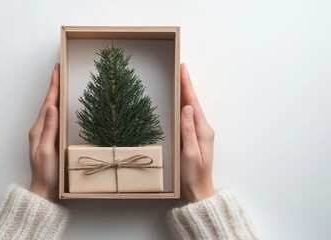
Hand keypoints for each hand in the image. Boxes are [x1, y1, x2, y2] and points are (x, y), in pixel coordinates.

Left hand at [28, 63, 59, 199]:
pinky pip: (53, 117)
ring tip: (60, 82)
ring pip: (50, 109)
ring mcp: (44, 134)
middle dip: (53, 86)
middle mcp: (40, 129)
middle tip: (58, 70)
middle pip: (48, 103)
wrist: (44, 190)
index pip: (48, 104)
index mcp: (39, 130)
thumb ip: (50, 129)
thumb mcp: (47, 151)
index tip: (56, 71)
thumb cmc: (46, 174)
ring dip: (55, 94)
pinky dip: (57, 106)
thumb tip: (52, 108)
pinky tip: (61, 105)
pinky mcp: (49, 139)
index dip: (53, 87)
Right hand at [180, 63, 214, 201]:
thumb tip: (186, 107)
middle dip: (186, 84)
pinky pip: (188, 117)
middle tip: (180, 68)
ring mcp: (199, 133)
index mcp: (203, 130)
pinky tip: (179, 100)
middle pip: (192, 102)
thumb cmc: (193, 175)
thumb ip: (188, 130)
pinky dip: (183, 104)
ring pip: (190, 108)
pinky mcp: (194, 137)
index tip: (183, 69)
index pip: (193, 103)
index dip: (187, 85)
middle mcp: (203, 129)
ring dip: (185, 92)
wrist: (198, 191)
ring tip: (179, 78)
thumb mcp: (189, 153)